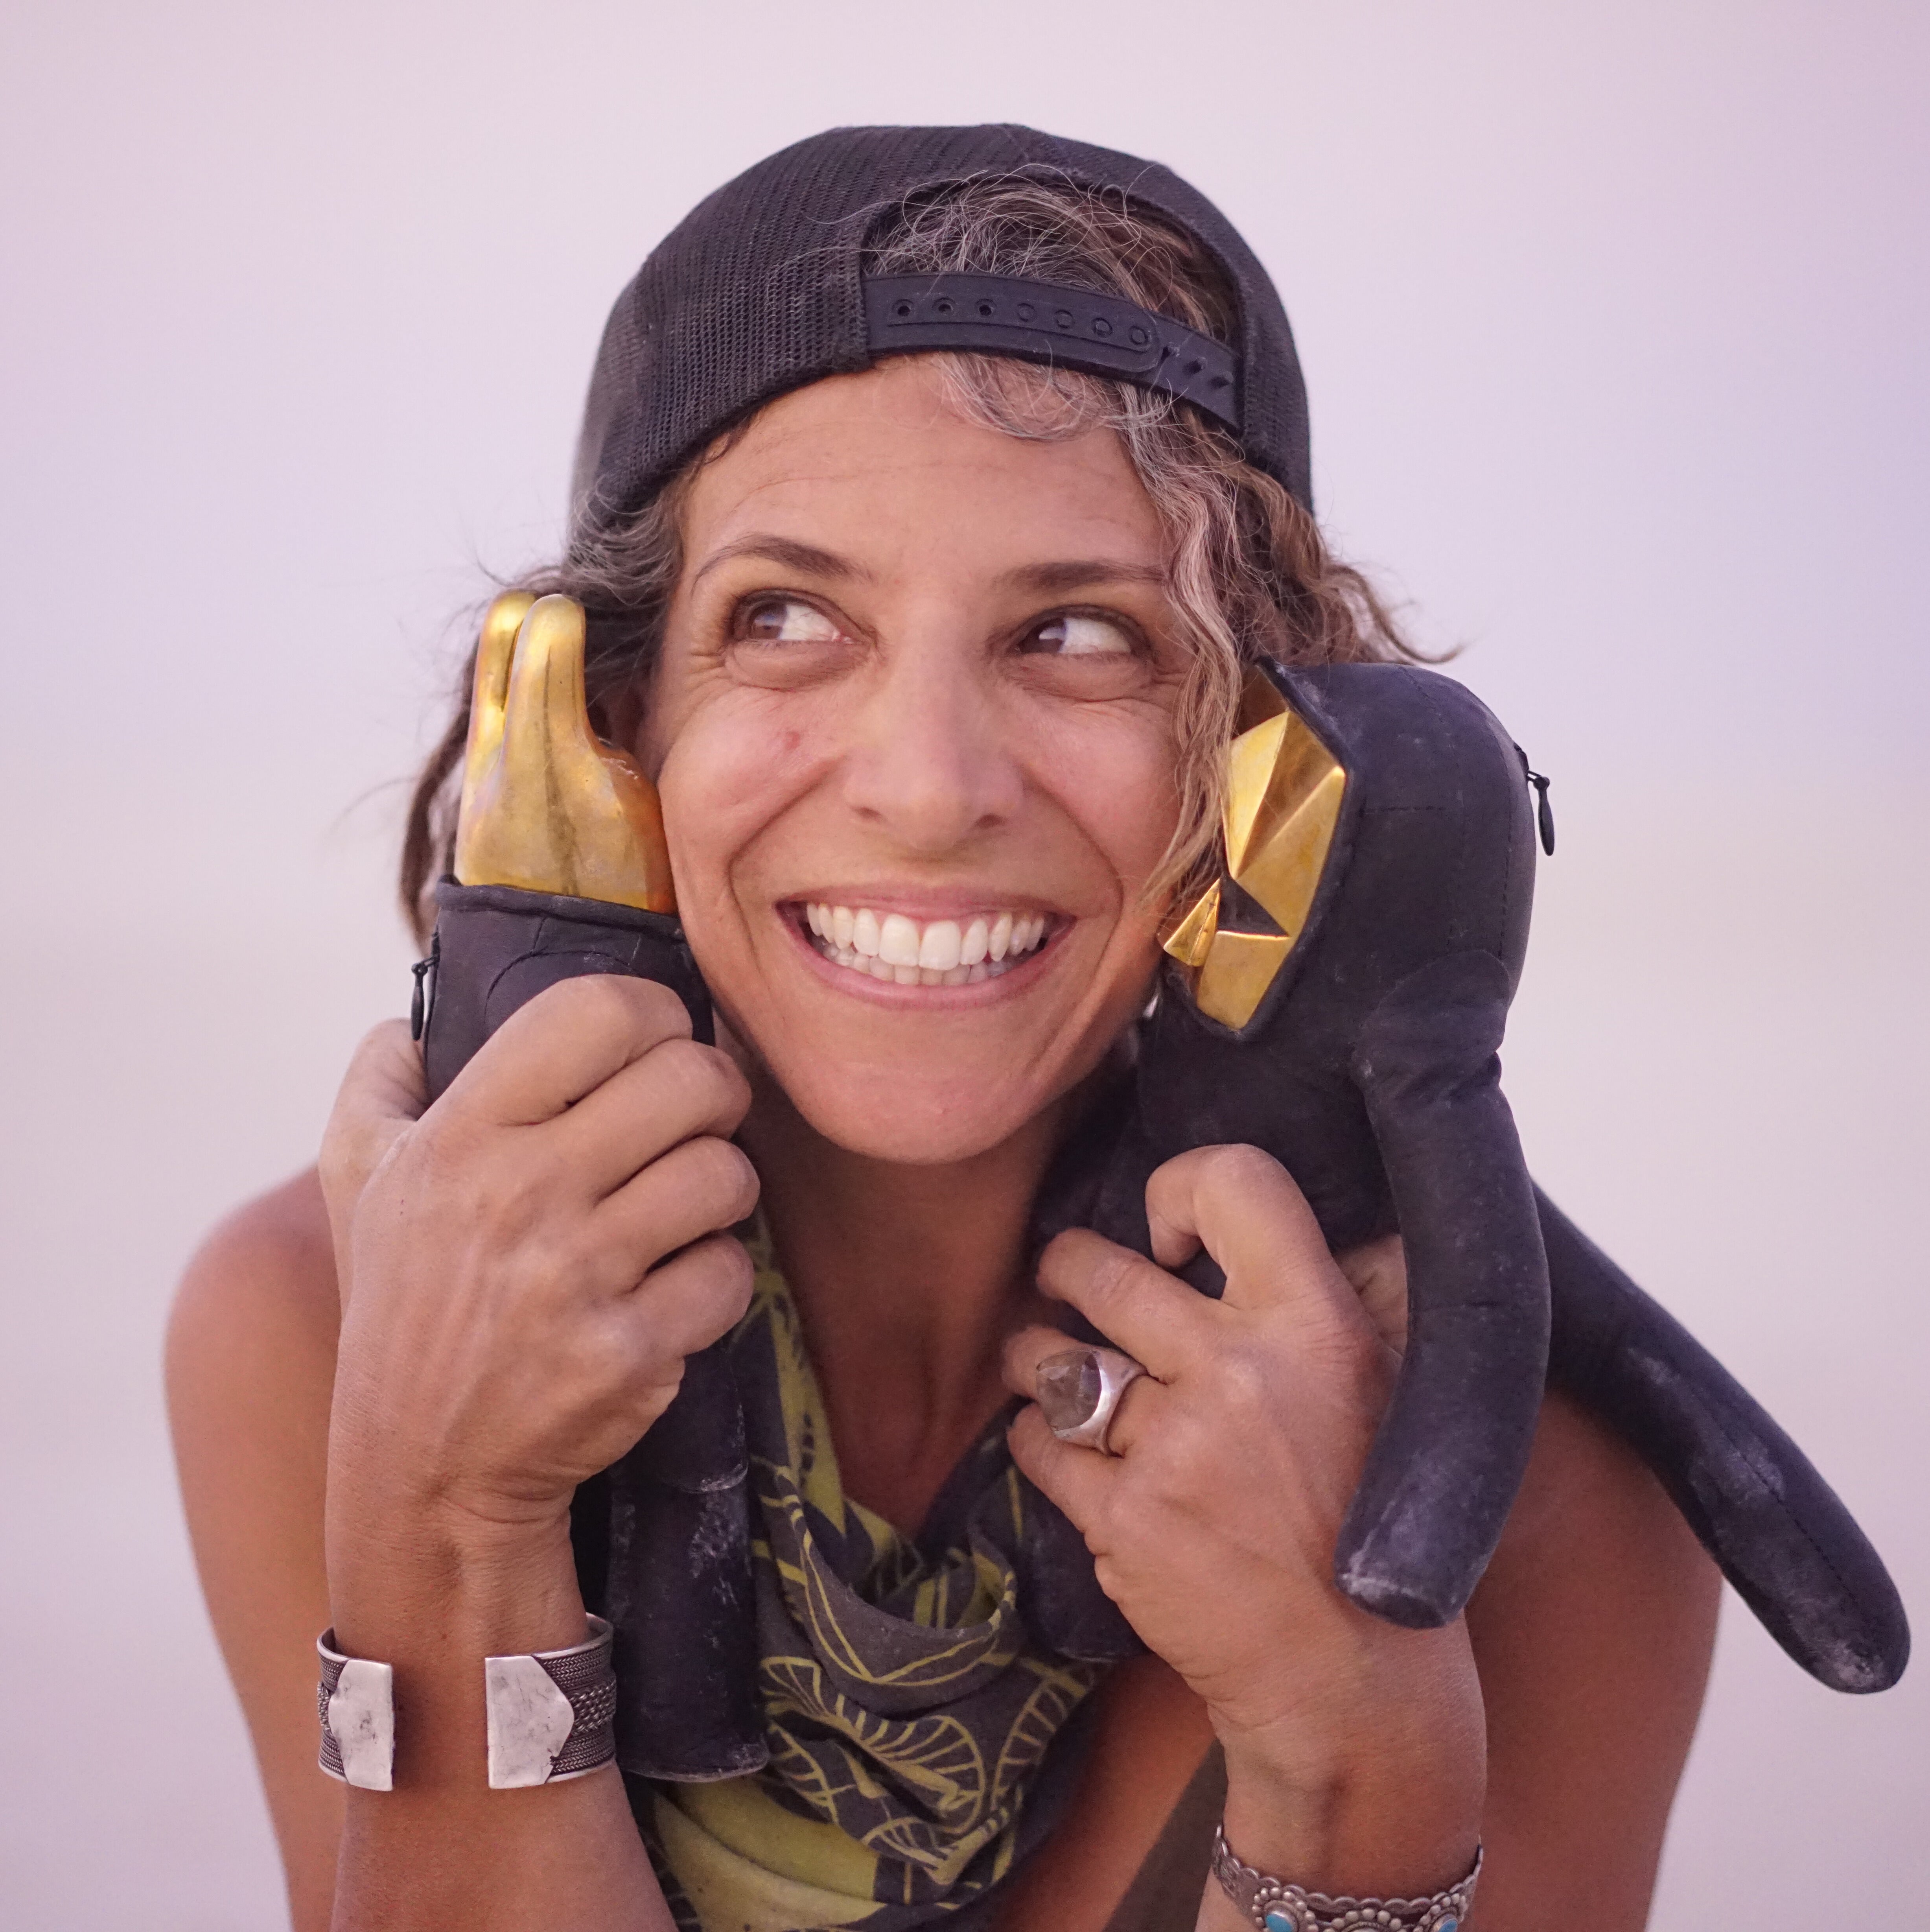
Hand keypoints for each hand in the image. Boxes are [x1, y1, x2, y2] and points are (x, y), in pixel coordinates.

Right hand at [319, 975, 758, 1545]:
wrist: (422, 1471)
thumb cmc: (404, 1307)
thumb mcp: (356, 1182)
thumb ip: (377, 1081)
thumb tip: (408, 1016)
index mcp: (459, 1136)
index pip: (598, 1011)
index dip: (655, 1015)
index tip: (658, 1044)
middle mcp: (518, 1195)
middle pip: (693, 1080)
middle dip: (715, 1096)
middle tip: (695, 1124)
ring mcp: (577, 1278)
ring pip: (727, 1174)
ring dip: (723, 1189)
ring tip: (685, 1209)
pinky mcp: (629, 1353)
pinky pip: (730, 1272)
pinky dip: (719, 1280)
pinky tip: (674, 1291)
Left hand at [1004, 1145, 1483, 1875]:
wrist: (1348, 1674)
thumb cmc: (1360, 1519)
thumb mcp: (1374, 1384)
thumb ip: (1315, 1296)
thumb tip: (1240, 1212)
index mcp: (1318, 1325)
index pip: (1234, 1181)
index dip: (1178, 1185)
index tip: (1162, 1229)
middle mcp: (1242, 1372)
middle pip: (1103, 1270)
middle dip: (1066, 1267)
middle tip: (1063, 1276)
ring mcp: (1177, 1447)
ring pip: (1052, 1358)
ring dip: (1035, 1356)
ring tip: (1041, 1362)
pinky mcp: (1125, 1519)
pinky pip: (1039, 1446)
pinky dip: (1035, 1441)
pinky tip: (1054, 1446)